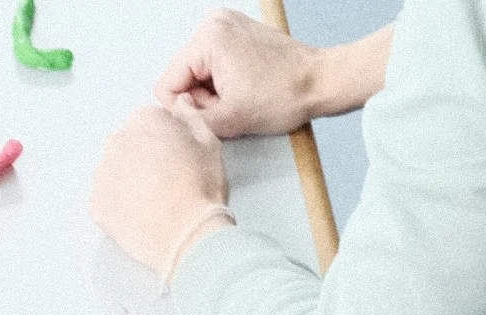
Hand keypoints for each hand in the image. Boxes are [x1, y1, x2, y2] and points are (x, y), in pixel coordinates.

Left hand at [90, 100, 231, 280]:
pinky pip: (105, 198)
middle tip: (163, 181)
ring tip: (151, 200)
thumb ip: (189, 116)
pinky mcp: (96, 204)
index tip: (173, 157)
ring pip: (114, 171)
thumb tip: (180, 103)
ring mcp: (103, 174)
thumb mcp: (208, 141)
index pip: (148, 122)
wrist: (187, 237)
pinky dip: (118, 204)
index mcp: (144, 120)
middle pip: (128, 144)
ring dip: (128, 180)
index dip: (163, 140)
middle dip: (142, 158)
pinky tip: (138, 213)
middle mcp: (118, 142)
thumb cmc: (201, 189)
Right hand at [155, 9, 327, 134]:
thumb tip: (171, 118)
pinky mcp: (236, 33)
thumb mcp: (228, 120)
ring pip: (196, 74)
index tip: (217, 110)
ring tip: (241, 95)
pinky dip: (223, 82)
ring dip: (213, 93)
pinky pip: (212, 66)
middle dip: (202, 99)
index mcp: (208, 37)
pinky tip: (244, 86)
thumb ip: (190, 121)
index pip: (167, 84)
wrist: (318, 82)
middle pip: (182, 76)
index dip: (186, 108)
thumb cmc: (284, 95)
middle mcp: (213, 23)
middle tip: (232, 104)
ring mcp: (226, 25)